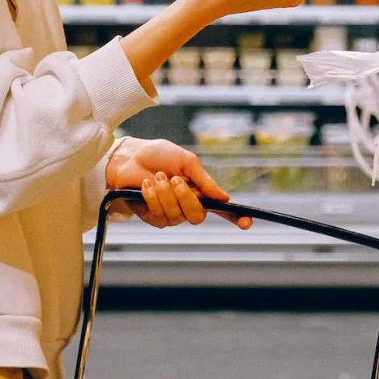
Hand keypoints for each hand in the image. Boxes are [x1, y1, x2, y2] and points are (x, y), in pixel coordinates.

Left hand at [105, 137, 251, 228]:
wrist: (130, 157)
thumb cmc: (159, 155)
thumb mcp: (186, 162)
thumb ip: (205, 181)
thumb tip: (225, 198)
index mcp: (200, 191)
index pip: (221, 209)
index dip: (236, 218)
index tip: (248, 222)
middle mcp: (188, 205)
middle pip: (198, 216)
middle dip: (186, 198)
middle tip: (175, 179)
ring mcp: (171, 214)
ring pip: (177, 215)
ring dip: (166, 194)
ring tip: (157, 177)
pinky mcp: (153, 217)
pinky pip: (160, 215)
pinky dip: (153, 197)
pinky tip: (147, 184)